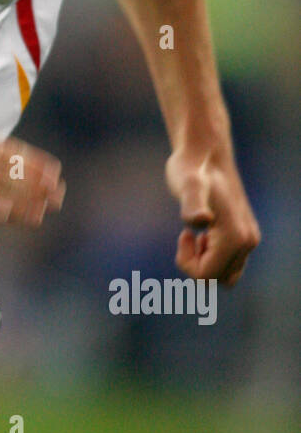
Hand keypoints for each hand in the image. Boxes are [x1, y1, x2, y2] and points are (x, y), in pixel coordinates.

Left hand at [165, 146, 260, 285]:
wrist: (204, 154)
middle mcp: (248, 242)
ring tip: (197, 234)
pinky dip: (212, 254)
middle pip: (217, 279)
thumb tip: (202, 221)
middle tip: (189, 236)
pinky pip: (229, 262)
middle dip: (197, 265)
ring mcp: (248, 239)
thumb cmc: (190, 170)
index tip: (183, 235)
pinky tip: (204, 231)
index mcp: (236, 238)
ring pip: (225, 274)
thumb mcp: (186, 186)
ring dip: (207, 261)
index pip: (206, 277)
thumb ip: (191, 204)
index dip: (187, 263)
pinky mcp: (243, 234)